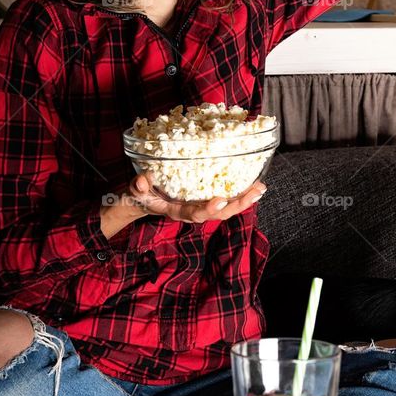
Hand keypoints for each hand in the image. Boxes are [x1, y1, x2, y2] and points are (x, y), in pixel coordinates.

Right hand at [127, 173, 266, 224]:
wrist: (143, 200)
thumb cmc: (140, 195)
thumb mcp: (135, 190)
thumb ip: (138, 187)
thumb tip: (141, 182)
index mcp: (176, 211)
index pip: (194, 214)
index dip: (208, 209)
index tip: (221, 200)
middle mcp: (192, 211)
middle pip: (218, 214)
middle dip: (238, 205)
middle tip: (255, 193)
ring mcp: (200, 206)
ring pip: (226, 208)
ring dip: (244, 199)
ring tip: (260, 188)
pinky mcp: (204, 198)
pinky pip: (225, 199)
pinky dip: (239, 193)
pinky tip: (252, 184)